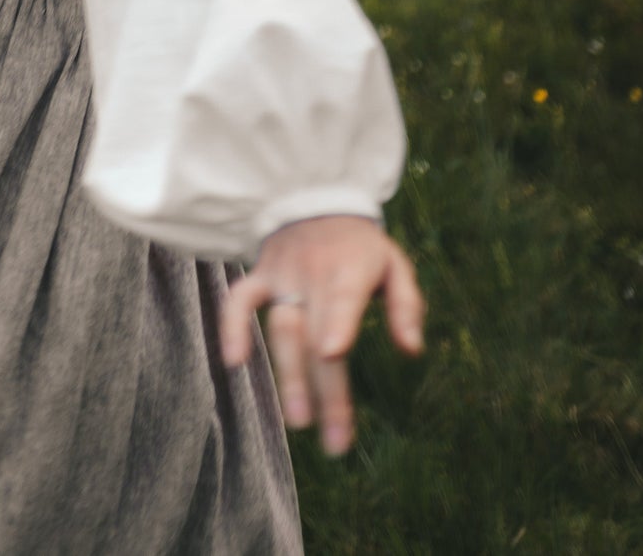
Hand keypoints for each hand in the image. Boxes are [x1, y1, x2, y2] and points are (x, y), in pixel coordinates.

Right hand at [219, 215, 425, 457]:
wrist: (313, 201)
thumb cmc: (360, 246)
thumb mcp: (394, 263)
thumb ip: (406, 305)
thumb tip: (411, 349)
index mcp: (349, 270)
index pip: (342, 298)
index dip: (336, 324)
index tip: (331, 354)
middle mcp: (312, 275)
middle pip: (315, 334)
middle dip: (323, 386)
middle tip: (333, 441)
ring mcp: (282, 276)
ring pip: (281, 327)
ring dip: (288, 374)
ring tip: (299, 421)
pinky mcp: (260, 276)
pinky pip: (240, 299)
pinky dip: (231, 325)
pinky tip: (233, 361)